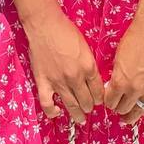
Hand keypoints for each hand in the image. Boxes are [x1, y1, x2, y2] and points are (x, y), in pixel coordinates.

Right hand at [25, 8, 103, 124]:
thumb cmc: (66, 31)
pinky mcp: (43, 82)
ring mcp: (58, 81)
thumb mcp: (86, 47)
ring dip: (78, 114)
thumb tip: (93, 80)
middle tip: (89, 107)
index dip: (100, 98)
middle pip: (87, 101)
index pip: (99, 91)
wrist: (45, 25)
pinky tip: (57, 112)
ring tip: (80, 118)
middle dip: (90, 106)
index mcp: (88, 67)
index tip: (99, 100)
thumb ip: (90, 65)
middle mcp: (75, 77)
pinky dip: (52, 112)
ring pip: (71, 105)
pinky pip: (47, 103)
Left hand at [103, 13, 143, 125]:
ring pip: (140, 111)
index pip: (110, 101)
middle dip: (118, 107)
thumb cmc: (134, 38)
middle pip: (123, 109)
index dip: (108, 101)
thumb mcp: (117, 58)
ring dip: (133, 113)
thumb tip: (114, 87)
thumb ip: (116, 75)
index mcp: (120, 81)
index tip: (109, 99)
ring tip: (129, 115)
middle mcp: (135, 89)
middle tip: (118, 105)